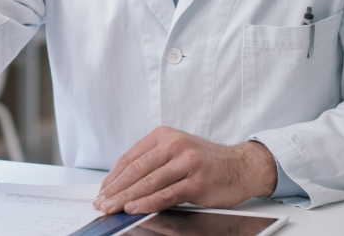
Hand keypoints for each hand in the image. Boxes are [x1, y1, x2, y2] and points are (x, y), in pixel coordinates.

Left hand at [92, 127, 276, 214]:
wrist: (242, 166)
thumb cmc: (206, 161)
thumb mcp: (177, 152)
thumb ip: (153, 163)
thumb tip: (123, 184)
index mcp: (164, 135)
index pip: (130, 158)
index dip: (113, 177)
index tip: (102, 191)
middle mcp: (174, 145)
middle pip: (136, 170)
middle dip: (115, 189)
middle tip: (101, 203)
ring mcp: (186, 162)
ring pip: (149, 182)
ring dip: (127, 198)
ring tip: (113, 208)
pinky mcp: (198, 181)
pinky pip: (167, 194)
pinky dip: (148, 202)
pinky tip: (136, 208)